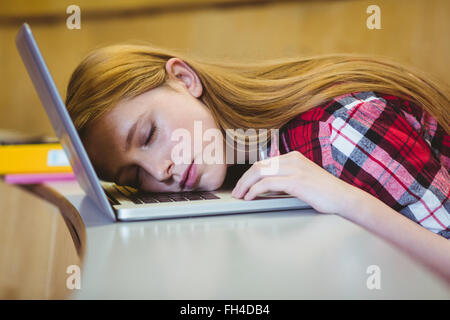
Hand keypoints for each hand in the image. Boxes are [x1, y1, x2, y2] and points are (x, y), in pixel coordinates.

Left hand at [231, 151, 355, 214]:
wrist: (343, 198)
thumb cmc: (324, 192)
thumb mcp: (302, 179)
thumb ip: (285, 178)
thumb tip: (264, 186)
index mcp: (293, 157)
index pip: (264, 162)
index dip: (249, 174)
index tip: (242, 185)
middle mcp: (292, 159)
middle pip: (258, 166)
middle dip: (243, 179)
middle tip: (236, 192)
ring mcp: (294, 169)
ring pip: (259, 173)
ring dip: (246, 185)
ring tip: (240, 196)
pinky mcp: (296, 181)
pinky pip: (267, 184)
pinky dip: (255, 190)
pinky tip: (250, 197)